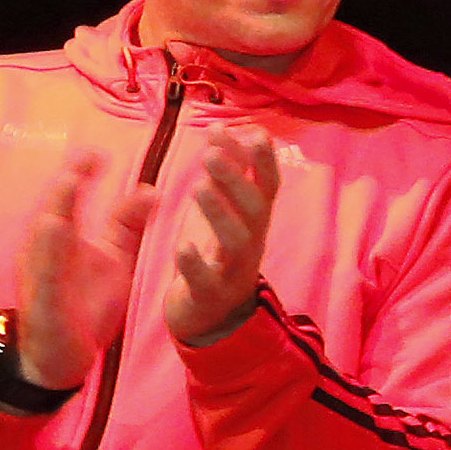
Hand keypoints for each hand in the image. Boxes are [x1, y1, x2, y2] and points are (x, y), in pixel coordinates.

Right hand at [14, 139, 153, 391]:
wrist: (65, 355)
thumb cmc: (86, 302)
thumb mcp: (114, 258)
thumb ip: (128, 224)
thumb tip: (151, 188)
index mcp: (63, 239)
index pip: (69, 199)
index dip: (80, 174)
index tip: (98, 151)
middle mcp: (45, 253)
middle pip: (51, 212)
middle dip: (64, 187)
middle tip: (82, 161)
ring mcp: (40, 279)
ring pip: (41, 243)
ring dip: (53, 215)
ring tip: (67, 189)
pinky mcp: (44, 307)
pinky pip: (44, 282)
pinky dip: (50, 261)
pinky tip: (58, 239)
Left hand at [157, 126, 282, 344]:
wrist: (211, 318)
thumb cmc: (216, 256)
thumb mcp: (226, 212)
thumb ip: (232, 175)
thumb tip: (237, 130)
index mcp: (254, 224)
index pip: (268, 188)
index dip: (264, 161)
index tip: (254, 132)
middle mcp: (250, 245)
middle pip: (255, 211)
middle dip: (236, 181)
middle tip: (210, 153)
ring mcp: (232, 272)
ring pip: (236, 242)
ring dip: (220, 214)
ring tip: (198, 188)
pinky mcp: (210, 296)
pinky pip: (206, 281)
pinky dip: (196, 264)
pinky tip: (183, 247)